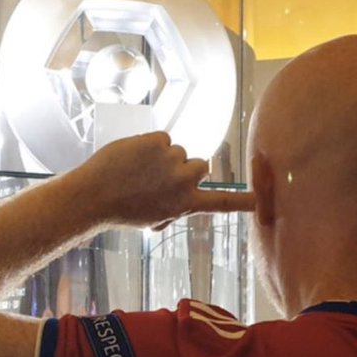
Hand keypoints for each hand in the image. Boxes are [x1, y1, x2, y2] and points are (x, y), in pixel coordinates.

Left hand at [78, 132, 254, 227]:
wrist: (93, 196)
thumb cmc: (122, 211)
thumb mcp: (155, 218)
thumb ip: (175, 206)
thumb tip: (181, 197)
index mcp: (186, 204)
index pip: (222, 202)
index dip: (245, 201)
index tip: (263, 200)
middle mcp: (185, 181)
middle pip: (202, 165)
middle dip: (187, 168)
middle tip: (163, 176)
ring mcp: (172, 159)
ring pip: (178, 151)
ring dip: (164, 157)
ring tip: (139, 171)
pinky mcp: (158, 141)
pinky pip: (161, 139)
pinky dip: (149, 146)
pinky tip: (133, 159)